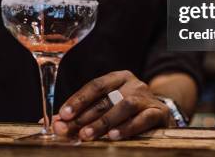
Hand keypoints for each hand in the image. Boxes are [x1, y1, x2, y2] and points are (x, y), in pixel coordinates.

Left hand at [52, 70, 171, 140]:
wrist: (161, 115)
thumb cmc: (128, 111)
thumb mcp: (107, 107)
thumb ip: (82, 114)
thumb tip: (54, 124)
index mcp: (118, 78)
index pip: (96, 85)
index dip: (78, 99)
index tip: (63, 114)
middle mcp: (133, 84)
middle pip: (107, 98)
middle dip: (86, 116)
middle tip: (70, 129)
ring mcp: (147, 97)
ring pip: (124, 106)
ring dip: (104, 121)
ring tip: (88, 134)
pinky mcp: (159, 112)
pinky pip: (143, 119)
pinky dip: (128, 128)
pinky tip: (114, 136)